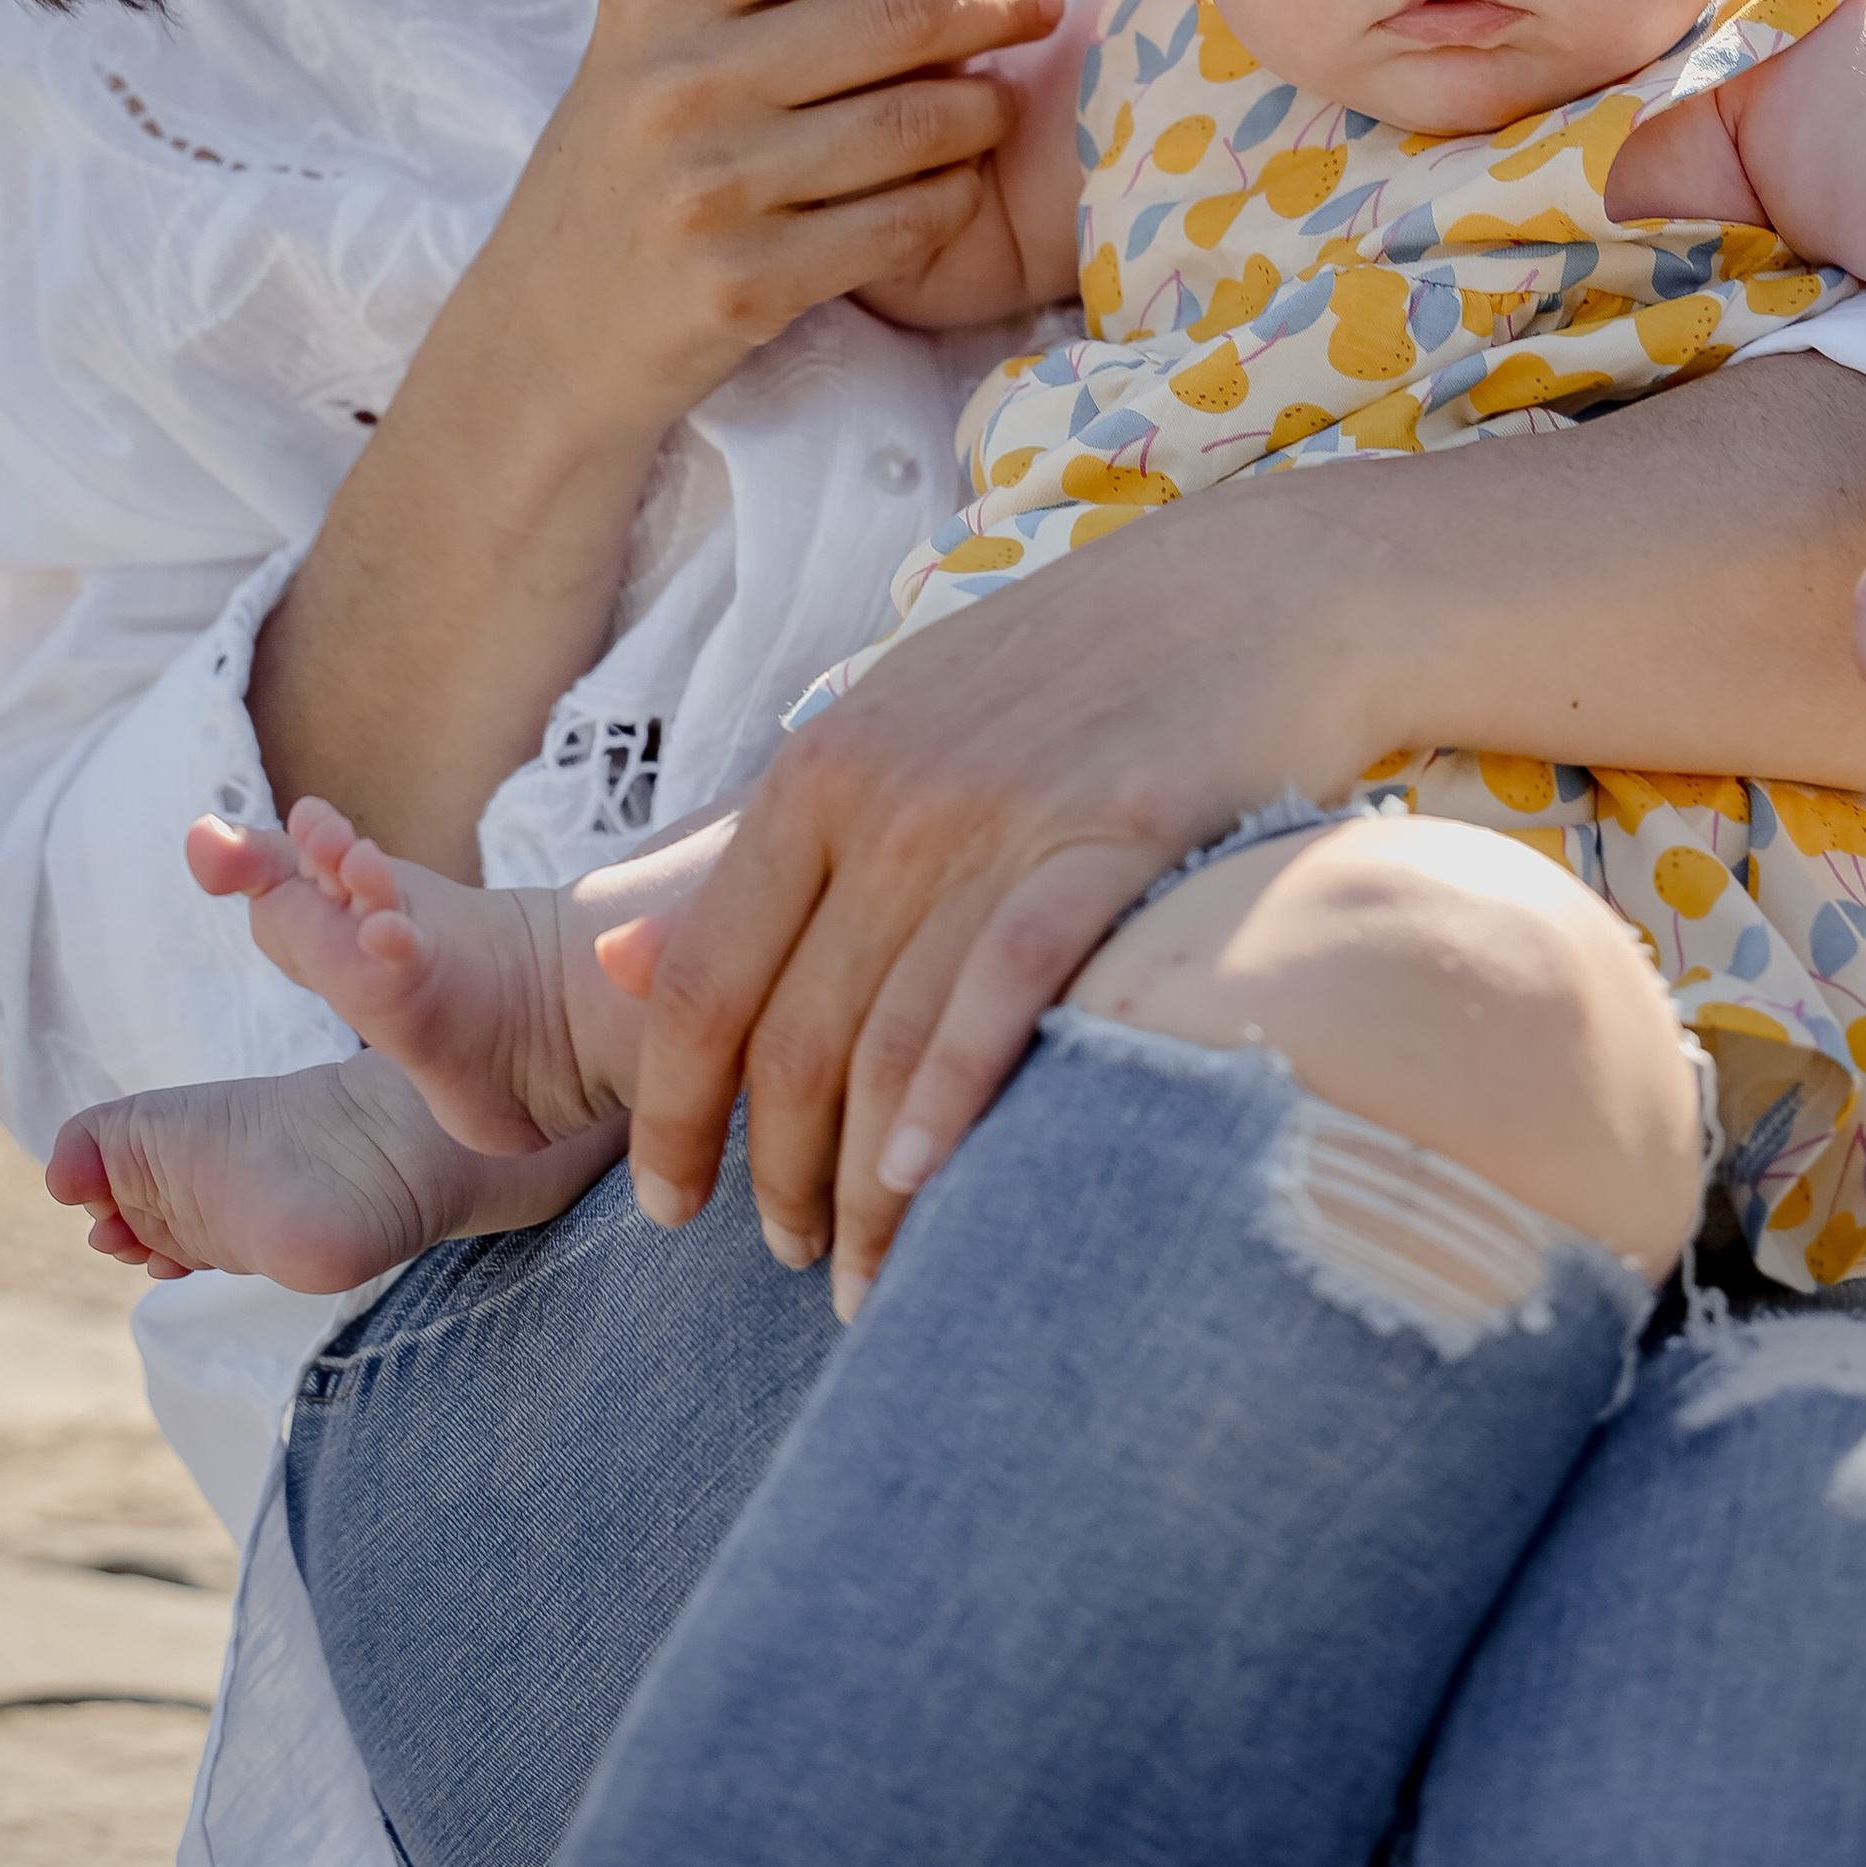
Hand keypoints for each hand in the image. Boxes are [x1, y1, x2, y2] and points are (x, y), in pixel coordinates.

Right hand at [484, 0, 1091, 435]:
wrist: (549, 326)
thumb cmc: (640, 154)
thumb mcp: (671, 33)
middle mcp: (682, 75)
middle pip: (906, 11)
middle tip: (1042, 1)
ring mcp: (713, 184)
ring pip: (923, 120)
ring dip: (985, 108)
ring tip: (992, 101)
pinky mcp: (748, 282)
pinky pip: (908, 222)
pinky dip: (952, 198)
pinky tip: (949, 186)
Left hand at [623, 472, 1401, 1311]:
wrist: (1255, 590)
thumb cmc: (1065, 674)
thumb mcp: (886, 728)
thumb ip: (753, 847)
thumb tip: (610, 958)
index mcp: (817, 769)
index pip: (705, 978)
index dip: (672, 1113)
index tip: (668, 1207)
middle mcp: (890, 797)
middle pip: (793, 1035)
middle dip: (777, 1175)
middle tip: (791, 1256)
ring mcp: (1001, 819)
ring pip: (894, 1045)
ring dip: (867, 1188)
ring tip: (867, 1276)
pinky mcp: (1117, 837)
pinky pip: (1010, 993)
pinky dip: (959, 1100)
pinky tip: (934, 1188)